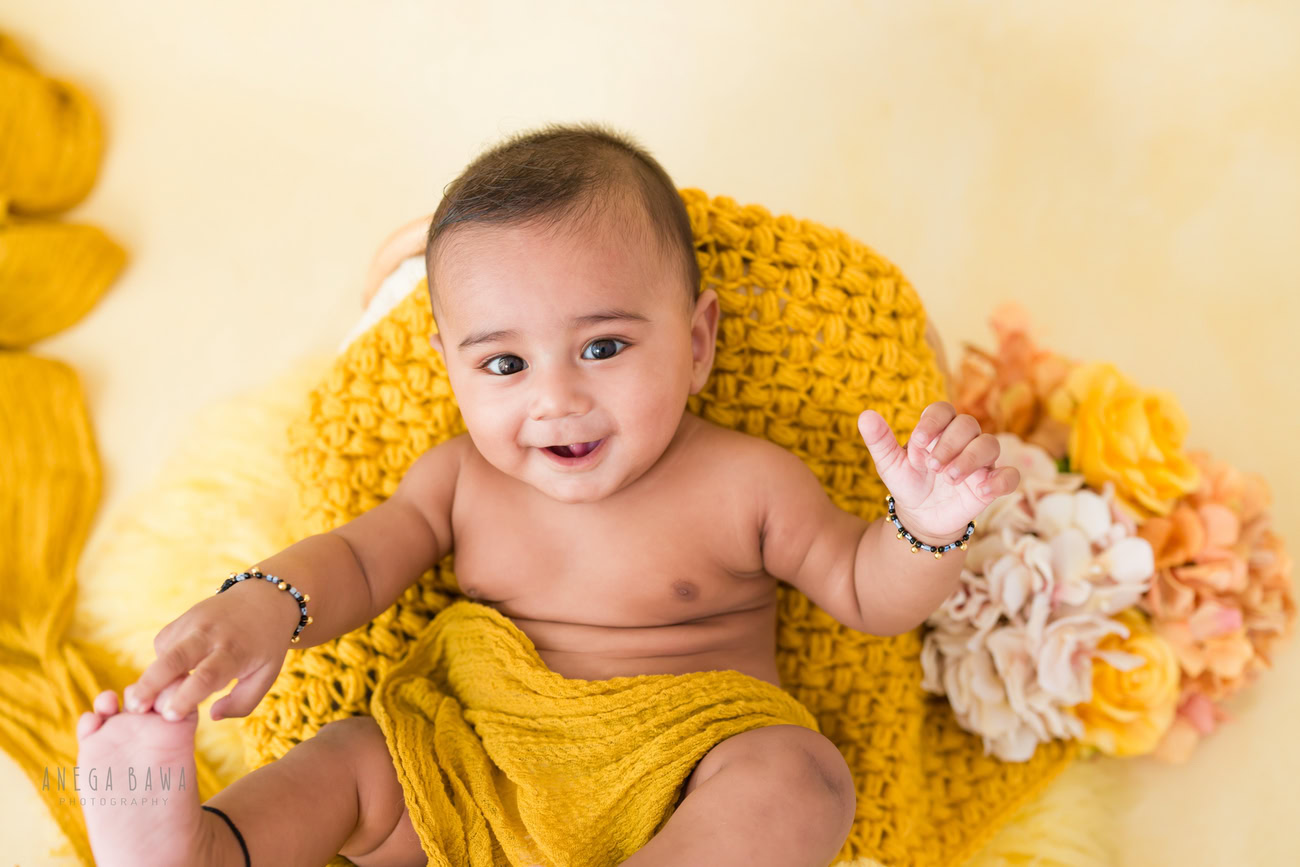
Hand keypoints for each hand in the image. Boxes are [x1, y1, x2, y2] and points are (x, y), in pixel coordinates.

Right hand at [122, 580, 296, 721]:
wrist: (264, 599)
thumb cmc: (264, 645)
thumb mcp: (266, 675)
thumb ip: (242, 703)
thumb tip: (211, 716)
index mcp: (235, 651)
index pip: (206, 676)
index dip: (186, 697)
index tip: (170, 716)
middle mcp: (211, 634)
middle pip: (175, 658)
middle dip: (151, 684)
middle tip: (134, 707)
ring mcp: (194, 622)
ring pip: (164, 653)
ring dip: (155, 676)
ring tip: (153, 696)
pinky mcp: (181, 619)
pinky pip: (163, 644)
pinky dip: (164, 661)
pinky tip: (179, 667)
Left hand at [857, 402, 1019, 545]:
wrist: (921, 517)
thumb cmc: (908, 483)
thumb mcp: (890, 464)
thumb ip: (879, 440)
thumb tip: (865, 415)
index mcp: (938, 431)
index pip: (944, 410)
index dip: (934, 422)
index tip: (918, 442)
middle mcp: (962, 441)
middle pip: (968, 424)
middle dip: (951, 443)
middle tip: (933, 466)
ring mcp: (980, 462)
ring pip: (990, 445)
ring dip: (970, 459)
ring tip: (949, 477)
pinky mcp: (992, 484)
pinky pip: (1010, 476)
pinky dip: (1000, 480)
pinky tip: (981, 491)